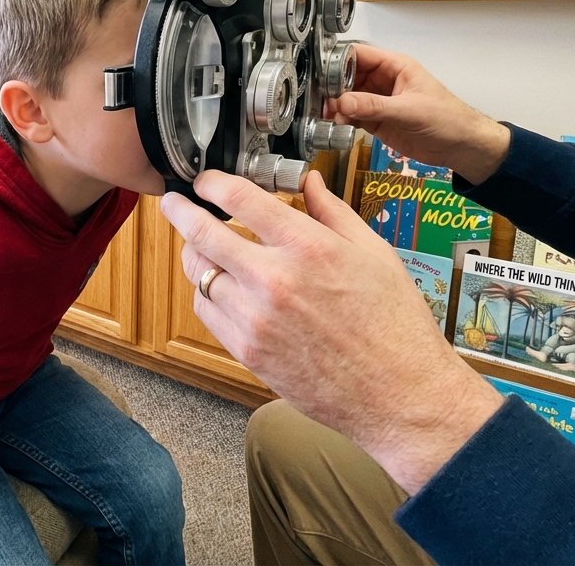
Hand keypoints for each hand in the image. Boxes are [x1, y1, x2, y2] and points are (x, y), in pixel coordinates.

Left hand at [160, 170, 501, 494]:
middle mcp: (274, 279)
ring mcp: (256, 318)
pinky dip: (207, 294)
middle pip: (202, 234)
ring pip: (200, 274)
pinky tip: (222, 288)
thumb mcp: (374, 252)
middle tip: (174, 203)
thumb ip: (332, 212)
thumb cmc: (394, 323)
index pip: (239, 199)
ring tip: (203, 248)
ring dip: (195, 255)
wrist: (399, 394)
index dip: (212, 183)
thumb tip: (309, 182)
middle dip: (180, 211)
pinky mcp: (248, 351)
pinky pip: (207, 312)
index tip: (205, 181)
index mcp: (307, 247)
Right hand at [324, 44, 510, 184]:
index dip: (338, 61)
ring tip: (328, 116)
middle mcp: (383, 81)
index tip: (322, 74)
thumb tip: (344, 102)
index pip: (359, 55)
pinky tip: (336, 125)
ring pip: (347, 97)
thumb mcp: (410, 110)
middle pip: (347, 76)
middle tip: (322, 100)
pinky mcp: (376, 120)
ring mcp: (378, 101)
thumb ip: (375, 106)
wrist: (460, 146)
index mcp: (395, 66)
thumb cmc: (448, 119)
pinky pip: (352, 115)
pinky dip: (341, 120)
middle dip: (333, 87)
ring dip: (335, 106)